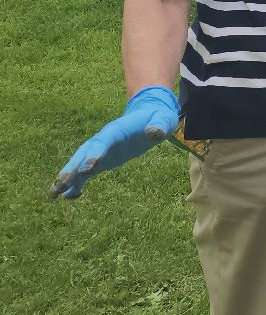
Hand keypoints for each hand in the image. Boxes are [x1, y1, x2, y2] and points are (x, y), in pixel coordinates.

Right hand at [51, 86, 179, 198]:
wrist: (148, 116)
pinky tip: (67, 197)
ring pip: (79, 164)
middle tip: (60, 183)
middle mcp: (103, 140)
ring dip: (67, 178)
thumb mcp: (163, 120)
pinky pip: (85, 173)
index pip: (103, 142)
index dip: (94, 154)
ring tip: (53, 194)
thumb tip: (154, 133)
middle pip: (84, 153)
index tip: (86, 168)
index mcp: (116, 130)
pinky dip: (76, 184)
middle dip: (72, 167)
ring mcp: (100, 151)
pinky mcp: (101, 160)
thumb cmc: (157, 118)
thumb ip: (159, 125)